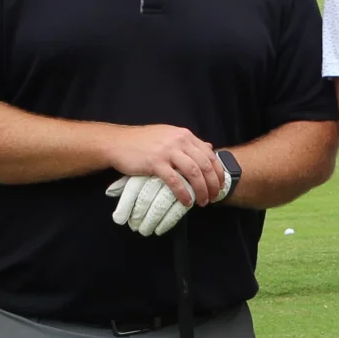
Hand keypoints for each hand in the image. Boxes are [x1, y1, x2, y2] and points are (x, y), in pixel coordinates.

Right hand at [106, 124, 224, 215]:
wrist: (118, 142)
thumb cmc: (143, 141)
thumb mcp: (169, 135)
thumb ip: (189, 142)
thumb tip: (209, 147)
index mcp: (184, 135)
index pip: (209, 154)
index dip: (218, 172)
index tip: (220, 185)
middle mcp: (179, 141)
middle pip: (204, 165)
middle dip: (212, 184)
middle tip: (213, 197)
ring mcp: (167, 151)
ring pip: (193, 173)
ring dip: (201, 190)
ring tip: (202, 202)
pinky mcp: (155, 163)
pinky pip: (175, 181)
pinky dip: (183, 193)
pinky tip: (186, 202)